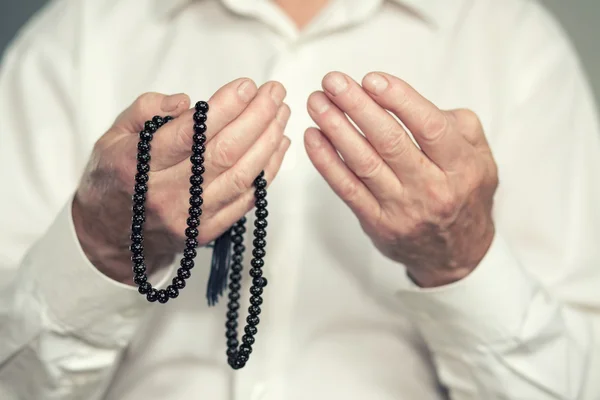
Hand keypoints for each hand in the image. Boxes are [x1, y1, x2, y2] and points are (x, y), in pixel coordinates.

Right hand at [73, 79, 290, 283]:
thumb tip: (186, 102)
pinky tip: (278, 145)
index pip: (190, 133)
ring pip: (240, 176)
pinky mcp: (206, 231)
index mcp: (137, 166)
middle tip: (274, 92)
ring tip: (281, 113)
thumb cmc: (114, 177)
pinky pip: (245, 200)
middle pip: (222, 153)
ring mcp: (189, 217)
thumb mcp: (112, 136)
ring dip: (267, 142)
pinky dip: (267, 171)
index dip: (224, 108)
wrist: (110, 234)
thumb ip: (145, 110)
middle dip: (256, 118)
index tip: (247, 86)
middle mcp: (165, 194)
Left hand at [305, 71, 497, 287]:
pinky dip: (326, 161)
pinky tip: (314, 137)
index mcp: (461, 166)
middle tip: (333, 82)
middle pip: (389, 141)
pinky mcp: (377, 222)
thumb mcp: (480, 156)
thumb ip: (455, 124)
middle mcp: (432, 188)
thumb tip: (408, 101)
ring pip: (364, 163)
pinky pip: (347, 188)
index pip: (429, 127)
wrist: (456, 252)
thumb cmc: (464, 194)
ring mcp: (402, 208)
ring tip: (318, 103)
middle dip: (356, 107)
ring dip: (336, 129)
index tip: (371, 80)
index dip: (399, 100)